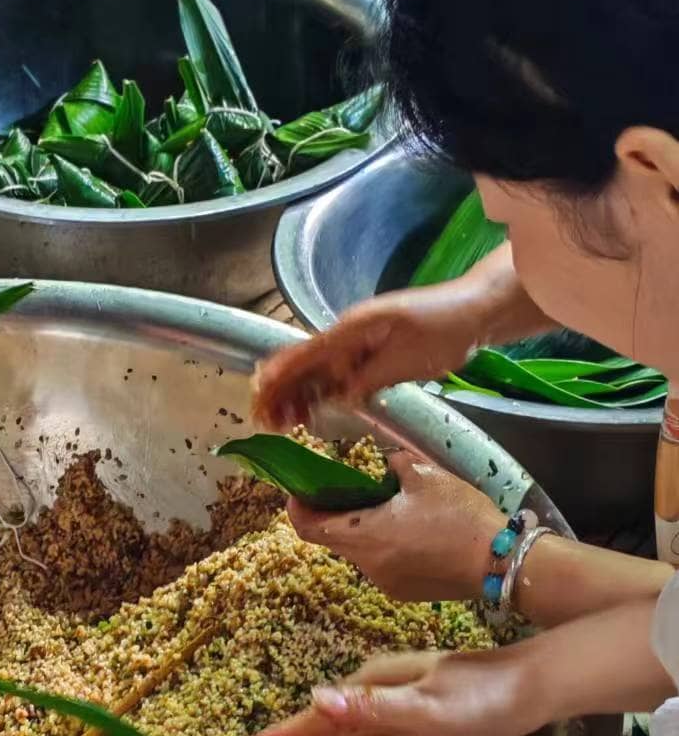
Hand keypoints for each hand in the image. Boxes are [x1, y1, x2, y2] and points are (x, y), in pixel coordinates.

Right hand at [235, 643, 539, 735]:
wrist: (532, 685)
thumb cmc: (483, 700)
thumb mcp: (428, 711)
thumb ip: (372, 709)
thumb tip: (316, 700)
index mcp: (373, 686)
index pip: (316, 716)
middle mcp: (376, 686)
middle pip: (321, 719)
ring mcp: (394, 696)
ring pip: (341, 724)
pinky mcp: (411, 710)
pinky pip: (363, 728)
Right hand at [254, 286, 483, 430]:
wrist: (474, 311)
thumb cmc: (444, 327)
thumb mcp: (408, 357)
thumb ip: (372, 376)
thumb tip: (340, 397)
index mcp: (352, 330)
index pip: (305, 355)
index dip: (279, 377)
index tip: (259, 396)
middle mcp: (348, 336)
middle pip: (304, 365)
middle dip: (280, 392)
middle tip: (264, 421)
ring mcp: (359, 345)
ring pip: (318, 373)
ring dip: (297, 397)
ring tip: (281, 424)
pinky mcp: (372, 356)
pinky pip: (339, 377)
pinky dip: (321, 395)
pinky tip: (312, 413)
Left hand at [287, 451, 503, 602]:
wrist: (501, 564)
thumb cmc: (459, 516)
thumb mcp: (426, 476)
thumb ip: (396, 465)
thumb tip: (386, 462)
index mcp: (364, 534)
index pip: (308, 527)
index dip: (298, 507)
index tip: (302, 488)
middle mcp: (367, 565)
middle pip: (333, 538)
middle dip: (335, 513)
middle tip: (350, 488)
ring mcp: (386, 583)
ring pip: (360, 552)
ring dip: (364, 529)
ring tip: (389, 506)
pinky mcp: (405, 592)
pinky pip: (382, 564)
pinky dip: (385, 545)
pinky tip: (411, 529)